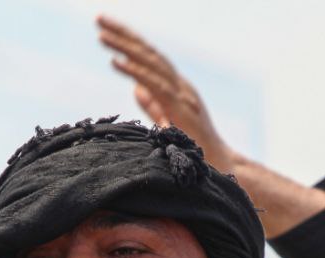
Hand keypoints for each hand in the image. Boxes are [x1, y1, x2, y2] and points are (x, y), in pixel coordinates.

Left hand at [96, 16, 234, 171]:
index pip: (152, 58)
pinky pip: (156, 85)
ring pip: (152, 64)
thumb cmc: (196, 151)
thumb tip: (136, 88)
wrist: (224, 171)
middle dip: (125, 34)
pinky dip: (135, 71)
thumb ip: (154, 104)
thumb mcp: (171, 123)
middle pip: (151, 54)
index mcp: (178, 89)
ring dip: (125, 47)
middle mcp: (182, 87)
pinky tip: (115, 62)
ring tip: (102, 35)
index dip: (130, 42)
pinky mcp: (182, 110)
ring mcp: (184, 97)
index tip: (106, 29)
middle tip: (99, 18)